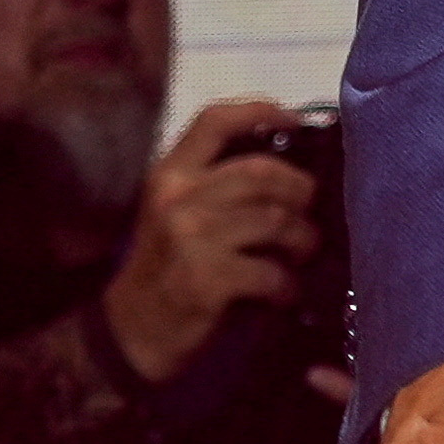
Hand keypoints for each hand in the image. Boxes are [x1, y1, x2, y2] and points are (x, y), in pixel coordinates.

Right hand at [102, 96, 319, 382]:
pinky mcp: (206, 279)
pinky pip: (271, 272)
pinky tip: (284, 292)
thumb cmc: (166, 267)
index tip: (297, 121)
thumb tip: (292, 166)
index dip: (260, 111)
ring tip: (304, 253)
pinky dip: (288, 284)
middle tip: (311, 212)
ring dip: (303, 239)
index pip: (214, 121)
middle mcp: (177, 197)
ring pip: (275, 220)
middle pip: (262, 171)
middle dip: (301, 190)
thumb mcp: (175, 213)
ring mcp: (190, 238)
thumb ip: (216, 185)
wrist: (132, 331)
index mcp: (169, 174)